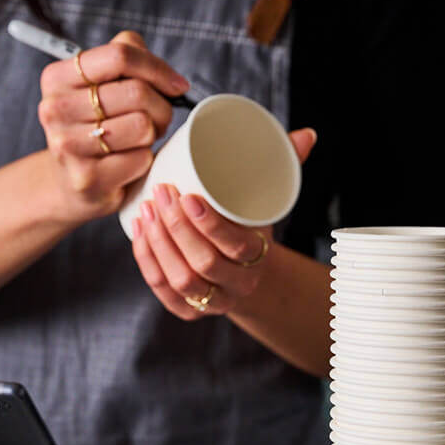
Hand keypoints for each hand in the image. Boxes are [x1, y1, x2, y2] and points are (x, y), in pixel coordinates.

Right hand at [38, 30, 188, 223]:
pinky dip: (144, 161)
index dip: (157, 69)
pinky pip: (141, 159)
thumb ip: (128, 57)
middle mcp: (56, 110)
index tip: (176, 86)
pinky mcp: (87, 178)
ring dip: (152, 134)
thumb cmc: (94, 127)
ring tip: (139, 140)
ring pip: (142, 125)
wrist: (71, 182)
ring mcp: (67, 146)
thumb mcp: (101, 84)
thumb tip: (171, 80)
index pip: (120, 55)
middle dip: (161, 107)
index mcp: (57, 78)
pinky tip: (129, 163)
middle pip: (137, 92)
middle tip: (156, 120)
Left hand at [131, 128, 316, 319]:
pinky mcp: (186, 310)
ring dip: (158, 244)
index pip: (235, 244)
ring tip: (146, 210)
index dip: (209, 224)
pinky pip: (162, 290)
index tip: (187, 196)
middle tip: (161, 194)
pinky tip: (138, 233)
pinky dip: (146, 261)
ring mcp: (211, 301)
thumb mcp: (268, 202)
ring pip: (180, 279)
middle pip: (203, 263)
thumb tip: (306, 134)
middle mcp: (237, 284)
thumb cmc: (251, 228)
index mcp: (258, 257)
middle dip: (177, 228)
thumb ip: (284, 168)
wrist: (246, 275)